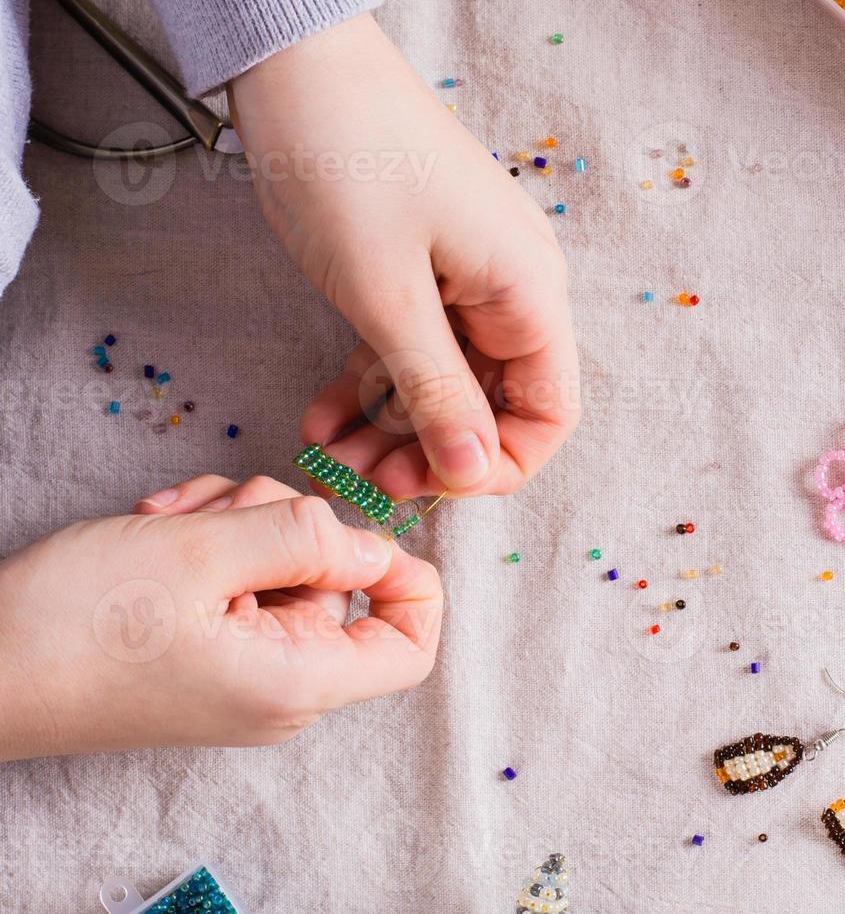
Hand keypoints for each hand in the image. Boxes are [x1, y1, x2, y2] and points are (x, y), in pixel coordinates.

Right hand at [0, 475, 442, 761]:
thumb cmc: (75, 623)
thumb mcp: (204, 554)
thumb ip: (305, 538)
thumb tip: (376, 543)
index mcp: (298, 682)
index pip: (411, 646)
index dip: (409, 580)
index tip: (363, 528)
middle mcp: (280, 688)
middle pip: (337, 582)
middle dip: (284, 523)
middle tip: (220, 513)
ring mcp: (240, 669)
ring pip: (280, 565)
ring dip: (233, 524)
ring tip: (169, 524)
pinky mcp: (204, 650)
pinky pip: (237, 579)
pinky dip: (206, 543)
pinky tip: (155, 532)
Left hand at [228, 14, 579, 500]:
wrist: (296, 61)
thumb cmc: (348, 164)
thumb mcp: (388, 295)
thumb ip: (437, 390)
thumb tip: (475, 470)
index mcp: (528, 293)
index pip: (549, 412)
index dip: (498, 463)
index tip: (430, 485)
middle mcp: (512, 289)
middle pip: (496, 402)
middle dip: (431, 451)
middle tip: (363, 481)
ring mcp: (468, 277)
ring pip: (446, 381)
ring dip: (392, 426)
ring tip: (330, 456)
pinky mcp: (425, 267)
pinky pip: (412, 345)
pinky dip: (371, 382)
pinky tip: (323, 415)